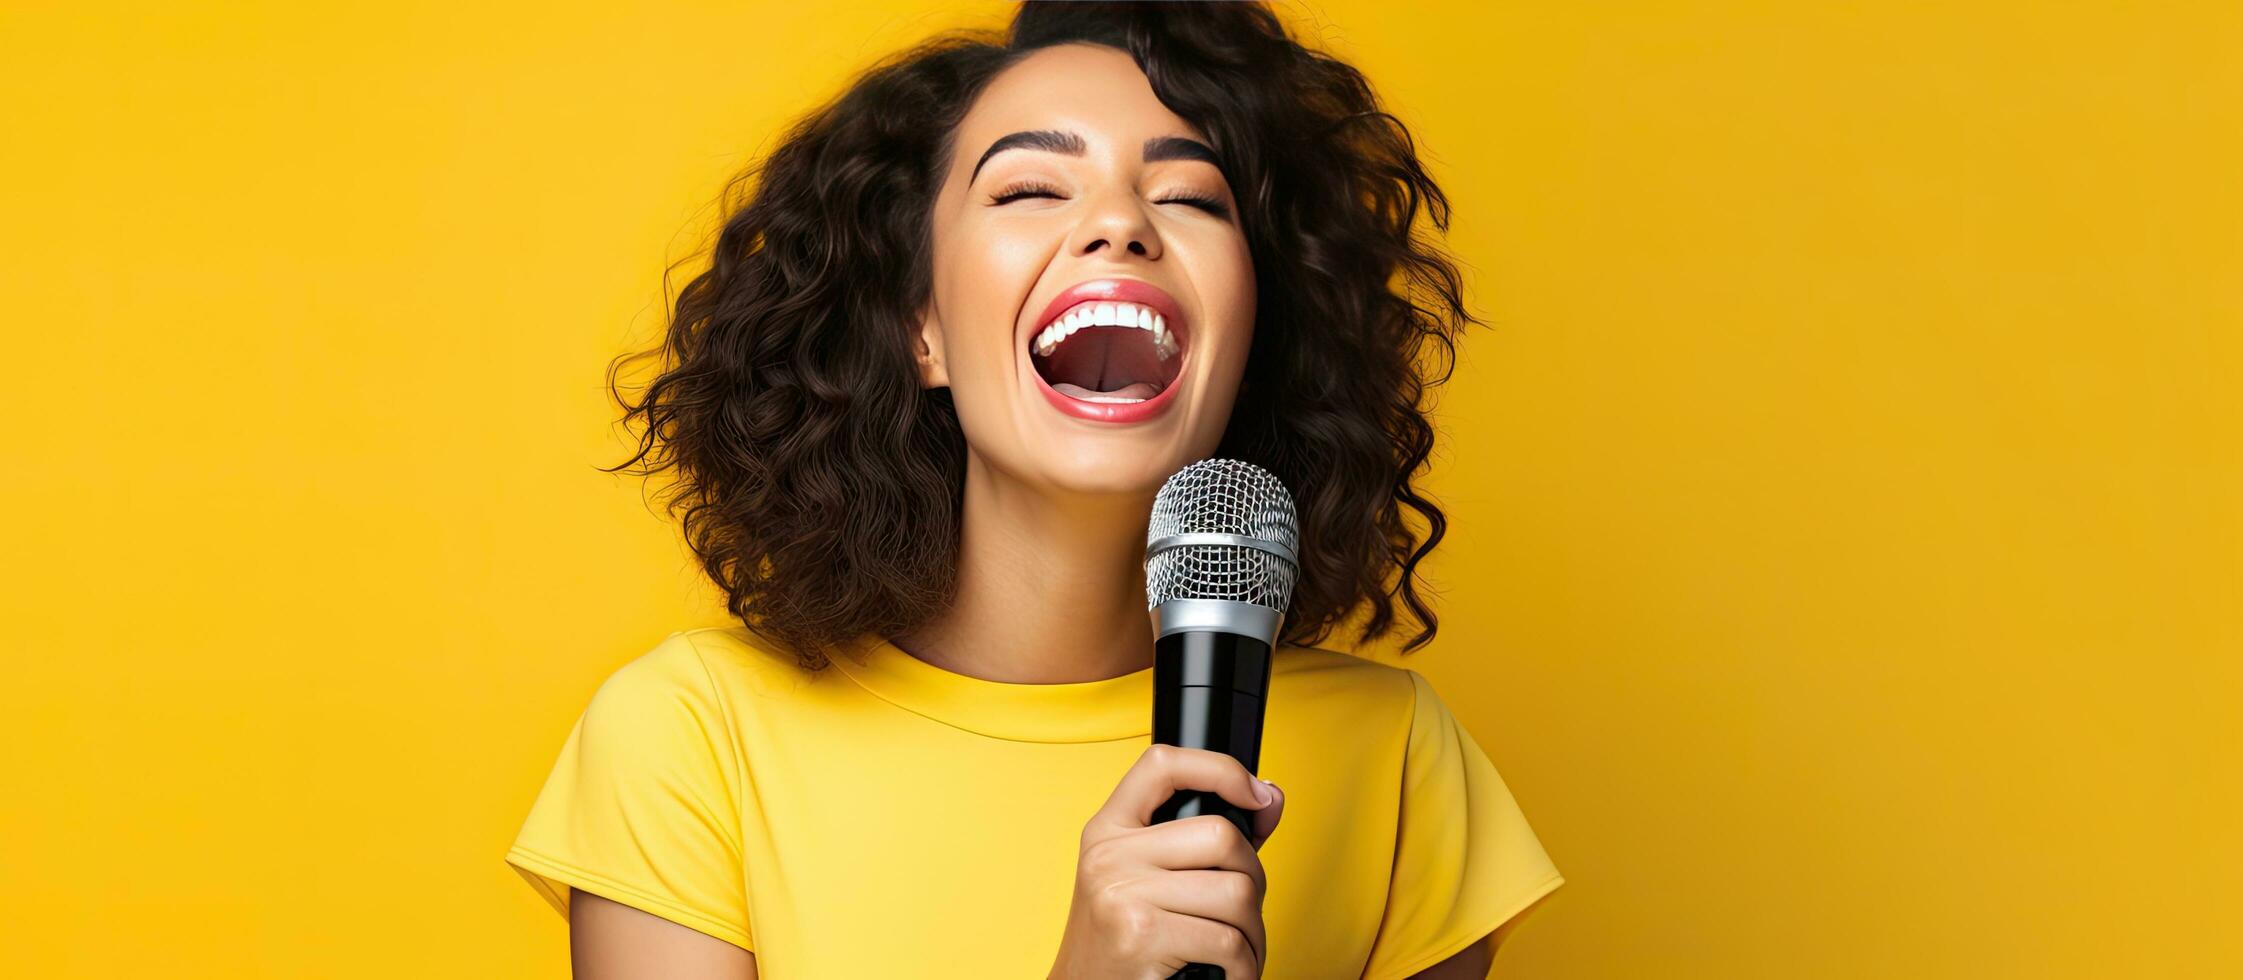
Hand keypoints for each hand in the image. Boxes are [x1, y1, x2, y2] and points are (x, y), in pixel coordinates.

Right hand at [1047, 744, 1286, 979]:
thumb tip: (1271, 797)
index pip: (1162, 764)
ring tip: (1236, 947)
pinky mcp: (1141, 935)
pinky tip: (1228, 971)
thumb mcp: (1147, 878)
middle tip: (1244, 910)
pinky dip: (1243, 965)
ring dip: (1253, 931)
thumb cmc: (1123, 941)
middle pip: (1221, 836)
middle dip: (1254, 878)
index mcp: (1108, 830)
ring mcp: (1122, 893)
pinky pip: (1228, 940)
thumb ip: (1205, 840)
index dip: (1219, 768)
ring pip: (1236, 892)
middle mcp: (1109, 855)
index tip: (1256, 796)